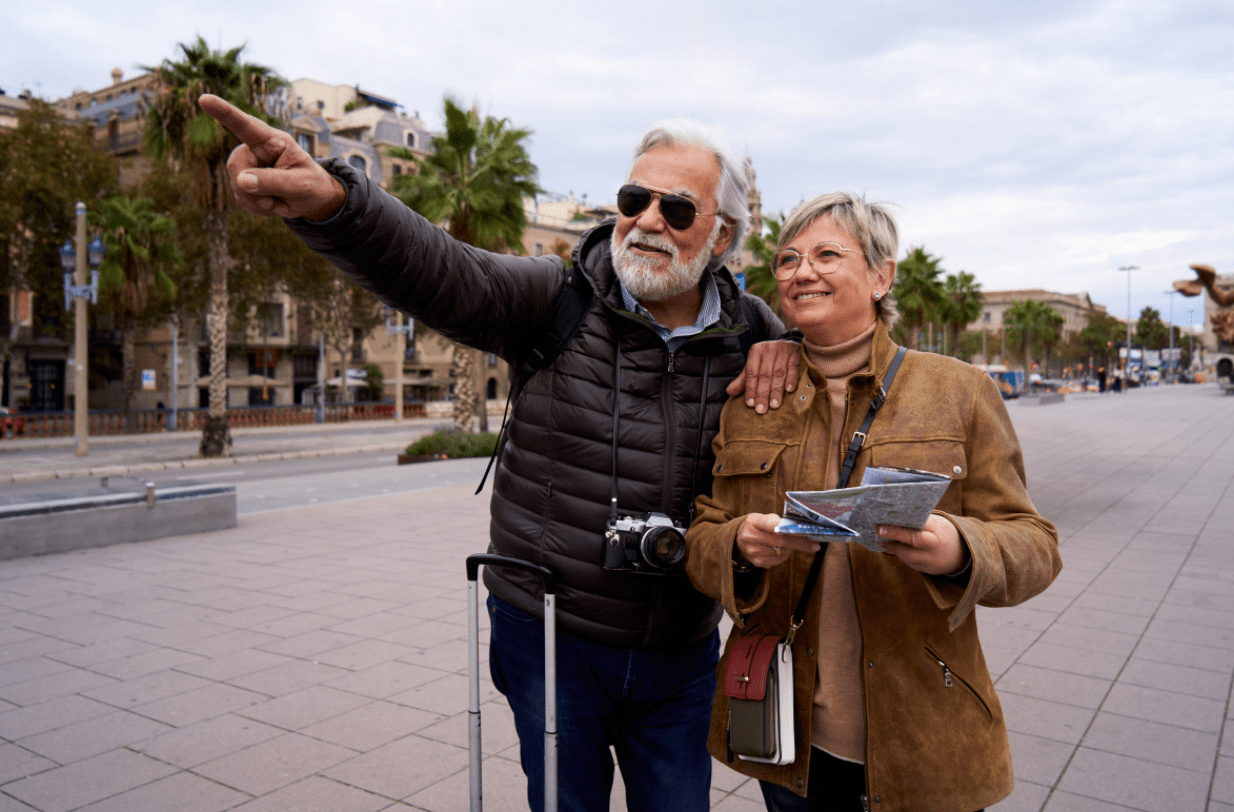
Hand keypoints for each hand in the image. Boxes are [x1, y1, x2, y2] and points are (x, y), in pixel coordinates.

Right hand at [197, 94, 345, 220]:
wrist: (313, 199)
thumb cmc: (312, 184)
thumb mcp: (301, 184)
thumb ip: (273, 181)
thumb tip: (241, 181)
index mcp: (272, 141)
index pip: (246, 125)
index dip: (224, 112)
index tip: (204, 99)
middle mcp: (255, 150)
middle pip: (236, 167)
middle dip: (254, 188)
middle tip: (278, 197)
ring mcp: (247, 166)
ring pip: (237, 187)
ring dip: (259, 201)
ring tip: (280, 199)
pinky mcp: (244, 184)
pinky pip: (242, 200)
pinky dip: (258, 208)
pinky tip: (273, 203)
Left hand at [726, 339, 799, 413]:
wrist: (788, 343)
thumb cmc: (768, 358)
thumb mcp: (754, 366)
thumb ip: (743, 380)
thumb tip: (730, 392)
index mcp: (755, 352)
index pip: (751, 373)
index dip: (750, 389)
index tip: (750, 404)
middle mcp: (768, 350)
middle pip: (764, 375)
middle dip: (762, 393)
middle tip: (761, 409)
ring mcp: (783, 350)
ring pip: (778, 373)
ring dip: (776, 390)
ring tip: (774, 405)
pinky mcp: (796, 352)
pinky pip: (793, 367)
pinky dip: (791, 379)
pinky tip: (789, 390)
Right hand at [735, 513, 819, 568]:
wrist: (739, 540)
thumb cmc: (756, 527)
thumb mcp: (761, 518)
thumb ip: (776, 521)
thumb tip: (797, 528)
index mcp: (752, 522)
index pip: (771, 524)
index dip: (789, 528)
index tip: (804, 532)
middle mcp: (751, 537)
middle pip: (781, 541)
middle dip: (800, 542)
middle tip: (815, 544)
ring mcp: (754, 552)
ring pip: (783, 551)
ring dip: (793, 548)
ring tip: (796, 543)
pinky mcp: (758, 562)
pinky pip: (779, 559)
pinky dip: (785, 554)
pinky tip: (784, 550)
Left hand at [877, 514, 967, 575]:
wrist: (963, 553)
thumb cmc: (945, 532)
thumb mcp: (937, 523)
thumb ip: (920, 521)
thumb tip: (896, 516)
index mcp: (936, 539)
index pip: (914, 537)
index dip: (896, 532)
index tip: (880, 528)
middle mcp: (932, 555)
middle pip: (907, 552)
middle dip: (891, 543)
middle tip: (877, 534)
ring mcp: (929, 566)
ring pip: (906, 558)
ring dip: (894, 548)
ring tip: (883, 539)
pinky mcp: (926, 571)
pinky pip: (910, 563)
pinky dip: (902, 554)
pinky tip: (894, 546)